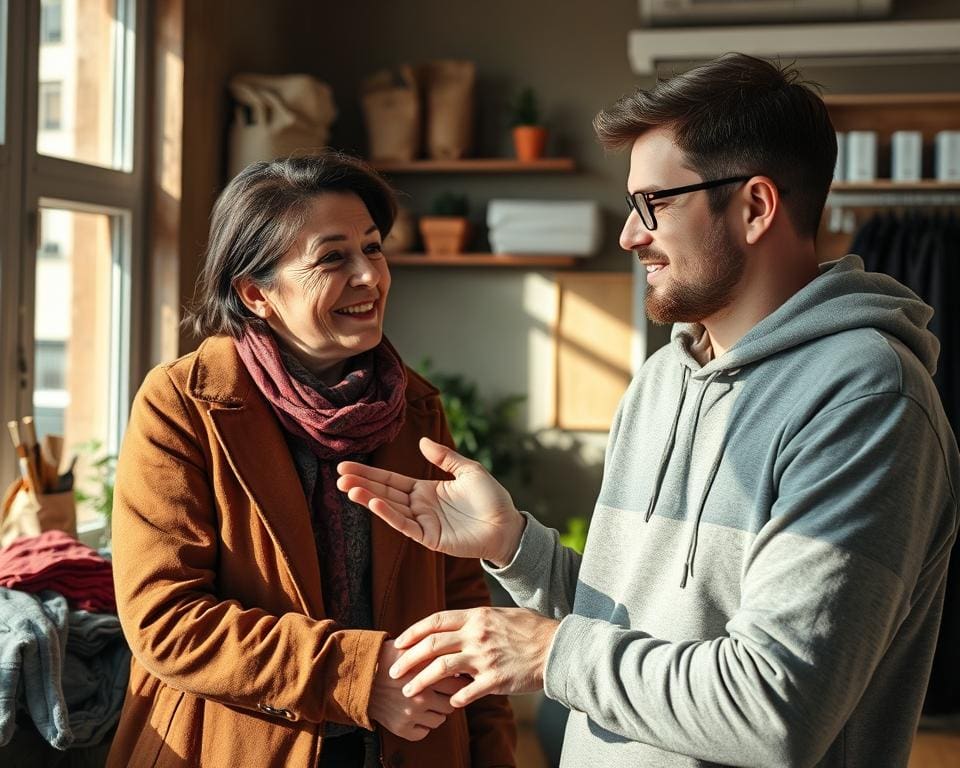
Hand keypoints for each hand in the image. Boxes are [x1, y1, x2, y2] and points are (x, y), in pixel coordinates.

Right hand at [337, 437, 525, 565]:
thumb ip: (445, 457)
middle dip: (361, 483)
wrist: (507, 524)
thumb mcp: (468, 470)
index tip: (346, 465)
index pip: (391, 479)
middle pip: (385, 492)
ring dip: (369, 498)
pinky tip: (374, 502)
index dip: (370, 473)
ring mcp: (423, 523)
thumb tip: (422, 441)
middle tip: (338, 474)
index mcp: (425, 490)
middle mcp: (419, 506)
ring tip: (348, 488)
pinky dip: (388, 514)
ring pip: (390, 508)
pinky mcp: (429, 538)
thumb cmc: (491, 498)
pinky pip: (405, 525)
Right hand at [369, 640, 468, 741]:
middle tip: (441, 691)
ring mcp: (411, 714)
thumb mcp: (412, 648)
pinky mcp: (401, 728)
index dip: (459, 681)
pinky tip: (416, 713)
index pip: (459, 684)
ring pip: (440, 719)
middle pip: (452, 704)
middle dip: (449, 697)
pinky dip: (423, 725)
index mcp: (426, 674)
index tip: (456, 679)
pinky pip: (424, 732)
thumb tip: (457, 660)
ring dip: (437, 711)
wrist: (358, 675)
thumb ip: (435, 654)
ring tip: (427, 701)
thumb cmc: (386, 657)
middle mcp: (421, 696)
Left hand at [388, 607, 559, 707]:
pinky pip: (467, 692)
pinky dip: (454, 698)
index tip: (399, 642)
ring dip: (421, 682)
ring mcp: (485, 658)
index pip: (435, 620)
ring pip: (442, 669)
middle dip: (408, 659)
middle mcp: (476, 635)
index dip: (413, 632)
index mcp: (476, 616)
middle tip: (393, 670)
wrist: (556, 647)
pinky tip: (448, 703)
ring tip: (408, 692)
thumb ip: (475, 620)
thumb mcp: (500, 615)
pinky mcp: (495, 680)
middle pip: (432, 645)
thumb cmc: (529, 630)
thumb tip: (454, 625)